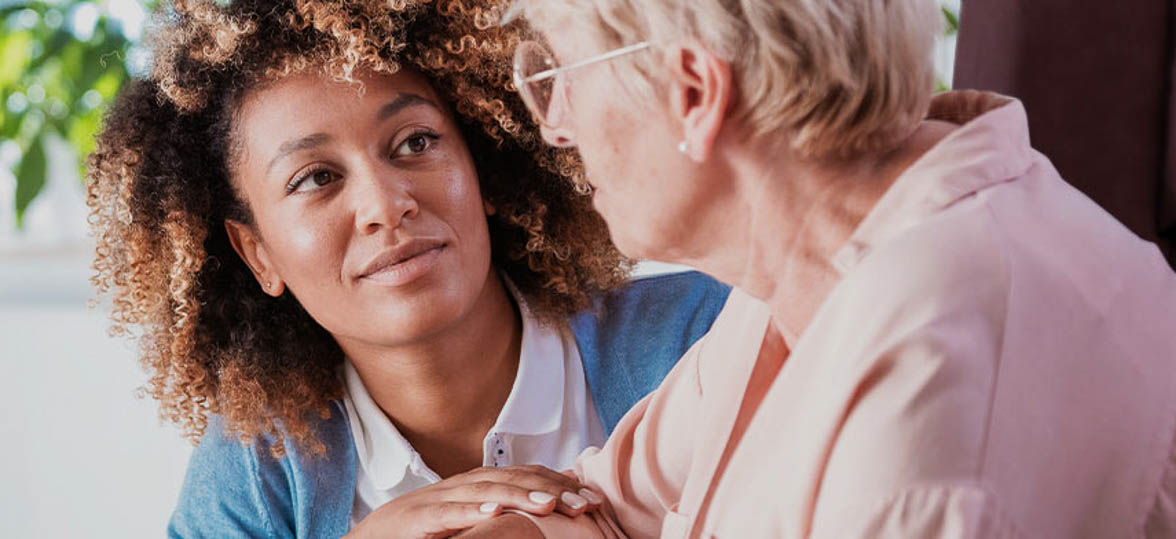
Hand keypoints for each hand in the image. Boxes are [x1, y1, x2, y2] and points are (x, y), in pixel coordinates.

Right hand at [344, 465, 602, 538]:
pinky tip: (495, 513)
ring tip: (551, 504)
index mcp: (477, 486)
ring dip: (521, 496)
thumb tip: (545, 517)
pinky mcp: (418, 519)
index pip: (526, 476)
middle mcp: (462, 486)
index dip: (561, 483)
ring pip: (487, 491)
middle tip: (587, 503)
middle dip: (554, 488)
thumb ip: (500, 516)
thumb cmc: (421, 535)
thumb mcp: (467, 524)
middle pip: (514, 479)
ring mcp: (439, 500)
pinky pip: (449, 513)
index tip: (593, 499)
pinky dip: (473, 511)